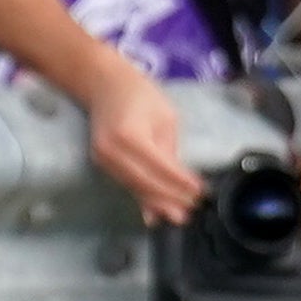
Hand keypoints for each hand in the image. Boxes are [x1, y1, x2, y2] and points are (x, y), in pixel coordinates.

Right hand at [84, 64, 202, 221]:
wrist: (103, 84)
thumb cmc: (140, 94)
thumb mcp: (164, 117)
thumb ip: (169, 150)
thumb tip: (180, 183)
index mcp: (130, 134)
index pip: (159, 165)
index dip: (180, 182)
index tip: (200, 192)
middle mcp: (112, 150)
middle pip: (145, 181)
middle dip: (169, 198)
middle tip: (191, 211)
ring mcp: (102, 158)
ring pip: (135, 186)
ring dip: (157, 203)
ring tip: (178, 216)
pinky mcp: (100, 163)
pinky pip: (125, 184)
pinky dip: (141, 199)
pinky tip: (154, 215)